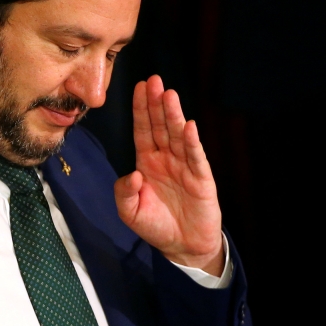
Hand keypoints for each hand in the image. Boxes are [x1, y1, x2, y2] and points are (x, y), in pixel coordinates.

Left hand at [114, 75, 223, 274]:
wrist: (182, 246)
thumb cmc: (155, 226)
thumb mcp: (130, 212)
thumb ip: (124, 193)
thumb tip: (134, 174)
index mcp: (147, 162)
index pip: (143, 130)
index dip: (141, 109)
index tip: (139, 87)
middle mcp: (166, 159)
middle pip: (160, 126)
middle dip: (157, 103)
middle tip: (154, 80)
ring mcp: (184, 166)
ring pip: (177, 136)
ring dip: (173, 115)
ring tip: (170, 94)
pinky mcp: (201, 179)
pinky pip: (195, 157)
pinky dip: (191, 142)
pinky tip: (187, 126)